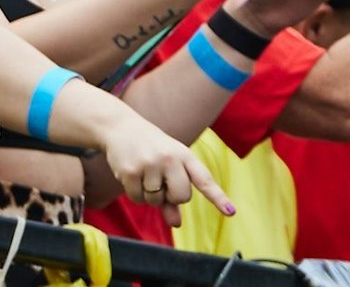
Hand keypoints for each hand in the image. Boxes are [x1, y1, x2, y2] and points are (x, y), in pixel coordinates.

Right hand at [97, 115, 234, 227]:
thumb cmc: (149, 148)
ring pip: (156, 200)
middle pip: (181, 197)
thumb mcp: (167, 165)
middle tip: (161, 181)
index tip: (231, 212)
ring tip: (143, 173)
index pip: (204, 180)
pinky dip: (135, 194)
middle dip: (171, 196)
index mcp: (184, 155)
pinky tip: (131, 176)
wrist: (119, 126)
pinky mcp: (130, 171)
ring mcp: (149, 164)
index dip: (218, 198)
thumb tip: (176, 224)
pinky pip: (138, 199)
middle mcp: (169, 158)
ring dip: (150, 195)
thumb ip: (173, 194)